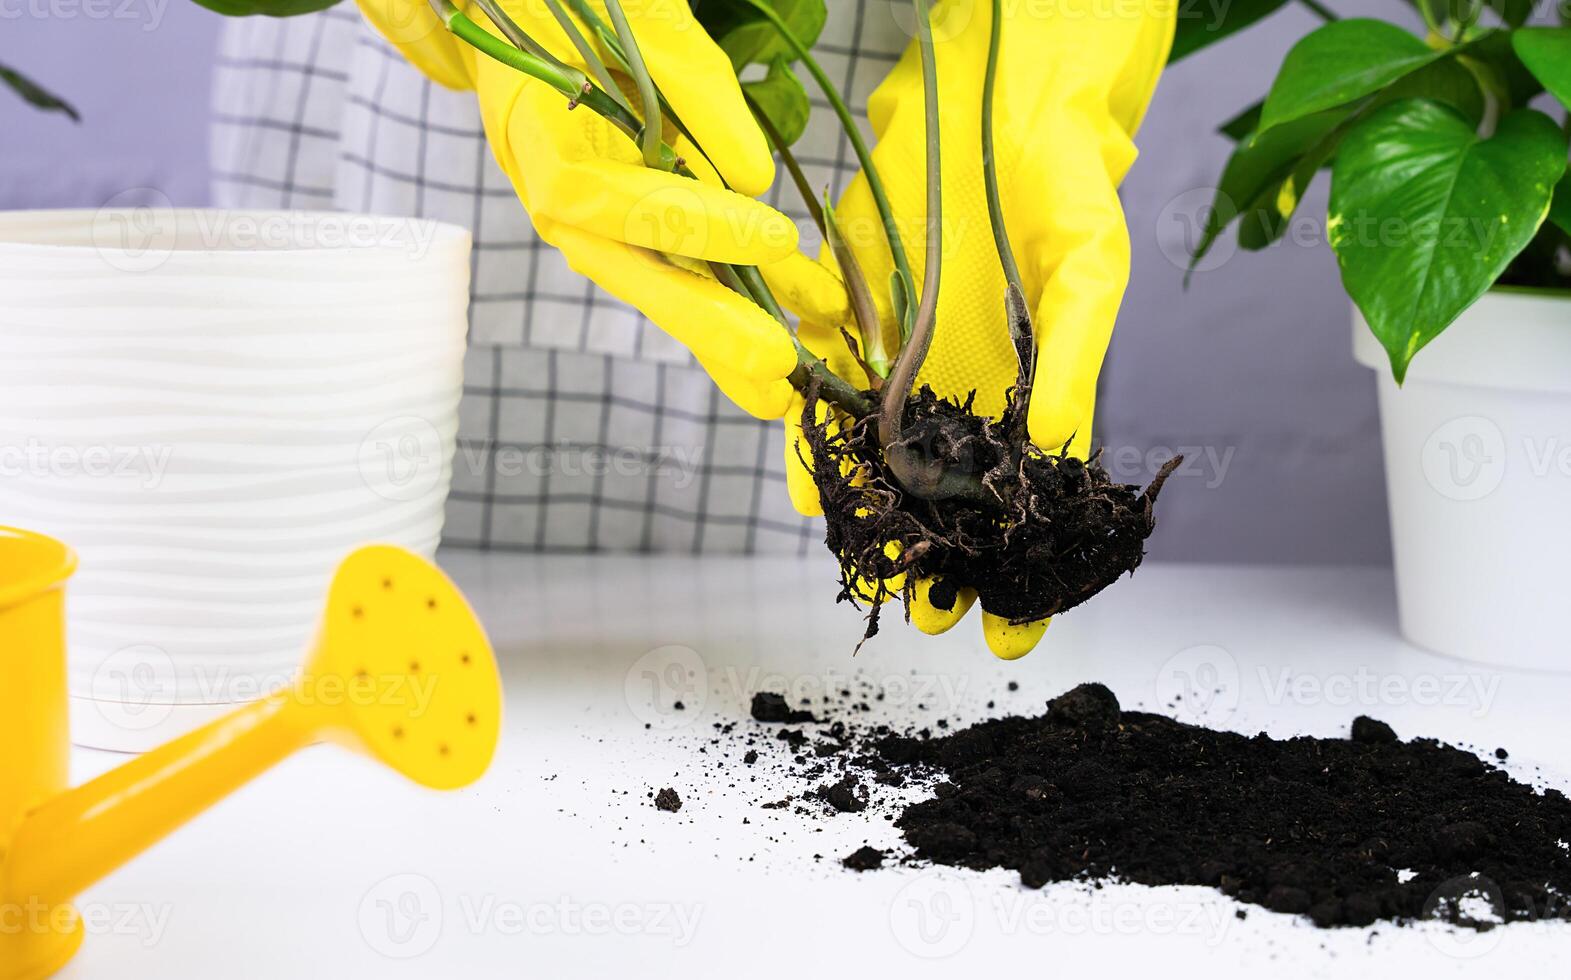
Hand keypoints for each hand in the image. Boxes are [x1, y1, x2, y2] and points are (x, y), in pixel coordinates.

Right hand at [355, 0, 840, 416]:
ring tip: (782, 383)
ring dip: (720, 337)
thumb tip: (752, 176)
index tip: (772, 238)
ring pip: (654, 287)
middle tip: (775, 365)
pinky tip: (782, 325)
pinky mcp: (620, 230)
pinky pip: (671, 273)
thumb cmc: (582, 7)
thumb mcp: (640, 24)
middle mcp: (559, 201)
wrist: (522, 17)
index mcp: (543, 143)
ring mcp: (589, 223)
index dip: (692, 225)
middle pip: (630, 274)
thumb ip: (694, 88)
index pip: (612, 201)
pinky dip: (725, 303)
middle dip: (707, 325)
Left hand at [780, 0, 1175, 658]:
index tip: (1013, 635)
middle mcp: (962, 397)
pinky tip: (819, 493)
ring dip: (880, 530)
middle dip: (942, 573)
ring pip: (884, 471)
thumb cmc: (1063, 183)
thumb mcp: (1087, 274)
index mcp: (1029, 399)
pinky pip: (827, 400)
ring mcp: (904, 368)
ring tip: (874, 579)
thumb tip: (1062, 453)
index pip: (1028, 510)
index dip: (1026, 578)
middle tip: (929, 620)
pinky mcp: (851, 324)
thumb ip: (1073, 365)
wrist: (994, 99)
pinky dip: (818, 448)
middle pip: (950, 510)